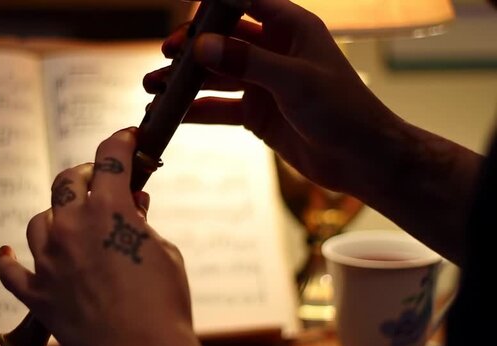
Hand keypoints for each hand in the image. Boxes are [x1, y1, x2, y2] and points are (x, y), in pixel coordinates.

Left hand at [0, 128, 205, 345]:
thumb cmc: (164, 306)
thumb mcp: (165, 252)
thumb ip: (143, 223)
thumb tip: (133, 206)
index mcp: (109, 212)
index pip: (110, 158)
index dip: (120, 141)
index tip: (127, 139)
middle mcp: (72, 229)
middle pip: (66, 181)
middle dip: (86, 173)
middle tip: (101, 179)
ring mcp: (51, 262)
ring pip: (39, 220)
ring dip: (57, 215)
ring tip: (71, 221)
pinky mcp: (39, 295)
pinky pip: (11, 271)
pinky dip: (11, 259)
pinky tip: (9, 252)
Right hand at [145, 0, 397, 192]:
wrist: (362, 159)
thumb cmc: (343, 110)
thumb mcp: (295, 81)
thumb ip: (248, 61)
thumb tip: (201, 46)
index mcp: (290, 28)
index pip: (245, 3)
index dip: (214, 7)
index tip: (185, 18)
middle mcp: (274, 51)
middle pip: (223, 41)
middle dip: (192, 48)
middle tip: (166, 56)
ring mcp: (264, 84)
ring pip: (217, 76)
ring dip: (187, 81)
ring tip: (154, 87)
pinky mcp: (258, 114)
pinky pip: (221, 108)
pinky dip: (198, 111)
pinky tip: (173, 115)